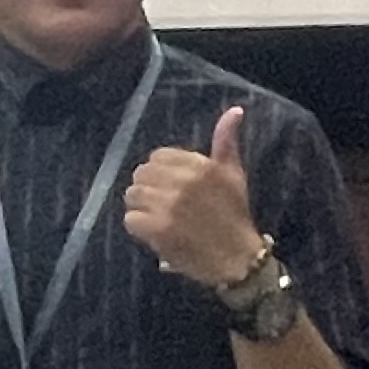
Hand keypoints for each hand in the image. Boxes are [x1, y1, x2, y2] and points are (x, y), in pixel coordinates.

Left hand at [123, 104, 265, 285]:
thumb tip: (235, 110)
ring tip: (156, 218)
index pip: (158, 157)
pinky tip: (153, 233)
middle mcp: (184, 182)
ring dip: (140, 208)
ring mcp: (170, 205)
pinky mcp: (159, 229)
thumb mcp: (234, 174)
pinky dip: (138, 228)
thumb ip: (226, 141)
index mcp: (200, 166)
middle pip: (141, 174)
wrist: (238, 258)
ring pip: (133, 195)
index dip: (159, 173)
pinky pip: (131, 219)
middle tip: (160, 205)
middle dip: (147, 189)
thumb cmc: (234, 215)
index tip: (169, 188)